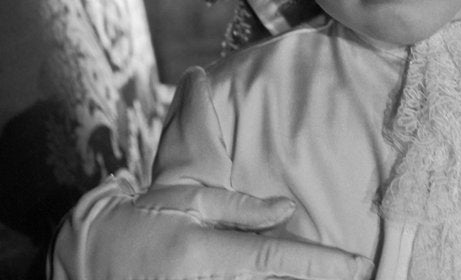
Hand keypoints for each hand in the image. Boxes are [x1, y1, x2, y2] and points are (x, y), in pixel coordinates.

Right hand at [50, 171, 373, 279]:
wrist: (93, 256)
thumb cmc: (147, 218)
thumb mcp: (193, 199)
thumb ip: (242, 208)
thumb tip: (288, 209)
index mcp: (208, 254)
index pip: (276, 260)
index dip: (319, 263)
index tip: (356, 264)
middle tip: (351, 272)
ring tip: (324, 273)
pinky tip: (283, 274)